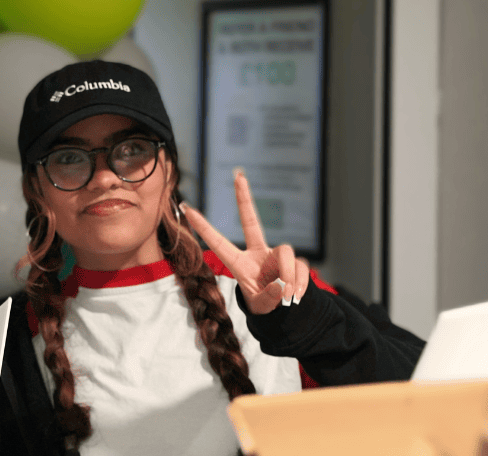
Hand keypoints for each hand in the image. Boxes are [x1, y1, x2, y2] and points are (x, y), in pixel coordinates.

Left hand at [181, 168, 309, 314]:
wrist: (285, 312)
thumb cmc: (265, 306)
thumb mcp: (261, 306)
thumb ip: (268, 298)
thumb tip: (281, 286)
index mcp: (239, 264)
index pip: (218, 242)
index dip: (203, 227)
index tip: (186, 208)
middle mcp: (257, 254)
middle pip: (251, 220)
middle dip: (244, 198)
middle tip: (238, 175)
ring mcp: (276, 255)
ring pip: (287, 251)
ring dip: (289, 274)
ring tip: (288, 296)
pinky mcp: (295, 262)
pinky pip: (301, 267)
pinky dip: (301, 283)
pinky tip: (297, 296)